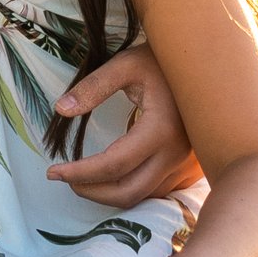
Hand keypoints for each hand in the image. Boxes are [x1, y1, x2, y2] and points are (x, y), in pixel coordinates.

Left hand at [44, 43, 200, 205]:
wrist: (205, 64)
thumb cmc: (162, 60)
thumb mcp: (125, 65)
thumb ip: (92, 87)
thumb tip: (61, 109)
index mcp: (160, 130)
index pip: (112, 165)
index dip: (79, 173)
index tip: (53, 171)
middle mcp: (174, 153)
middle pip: (128, 192)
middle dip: (92, 192)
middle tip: (65, 180)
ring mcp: (183, 163)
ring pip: (142, 196)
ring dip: (109, 194)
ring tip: (84, 179)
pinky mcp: (186, 165)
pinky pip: (155, 190)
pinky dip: (129, 190)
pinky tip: (111, 177)